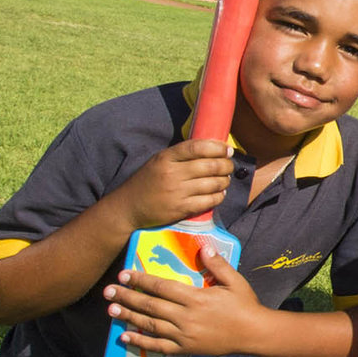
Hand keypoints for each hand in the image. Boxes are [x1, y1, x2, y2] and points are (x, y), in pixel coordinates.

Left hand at [104, 240, 266, 356]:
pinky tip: (126, 337)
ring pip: (150, 325)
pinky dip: (141, 342)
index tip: (124, 274)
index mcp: (196, 298)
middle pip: (150, 305)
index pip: (161, 287)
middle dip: (126, 297)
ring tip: (111, 310)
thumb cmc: (245, 305)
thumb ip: (218, 264)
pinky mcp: (185, 349)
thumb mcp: (235, 281)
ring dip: (128, 317)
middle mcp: (186, 317)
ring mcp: (184, 335)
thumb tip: (204, 247)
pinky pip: (158, 346)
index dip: (141, 280)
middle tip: (107, 291)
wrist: (255, 334)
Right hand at [115, 140, 231, 229]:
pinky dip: (219, 196)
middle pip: (210, 165)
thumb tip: (212, 149)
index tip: (227, 150)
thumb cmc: (146, 182)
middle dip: (226, 165)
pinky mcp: (181, 209)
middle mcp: (172, 174)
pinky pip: (208, 201)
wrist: (128, 208)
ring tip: (225, 180)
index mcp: (166, 158)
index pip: (197, 147)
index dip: (217, 147)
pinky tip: (219, 194)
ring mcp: (177, 192)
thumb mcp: (158, 162)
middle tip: (229, 166)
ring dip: (225, 181)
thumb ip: (181, 156)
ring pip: (213, 183)